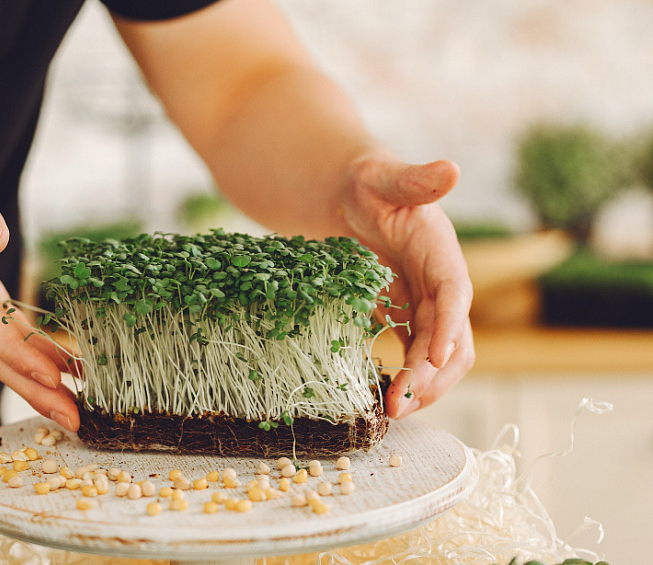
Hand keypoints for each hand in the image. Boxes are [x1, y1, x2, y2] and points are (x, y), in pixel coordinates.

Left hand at [333, 150, 474, 417]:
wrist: (351, 196)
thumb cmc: (368, 183)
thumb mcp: (384, 177)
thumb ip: (414, 179)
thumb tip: (452, 168)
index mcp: (442, 252)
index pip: (455, 294)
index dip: (449, 327)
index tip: (435, 357)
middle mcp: (442, 284)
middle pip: (454, 338)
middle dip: (433, 374)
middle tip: (401, 403)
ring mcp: (426, 305)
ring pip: (438, 357)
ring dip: (421, 386)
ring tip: (391, 412)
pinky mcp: (407, 318)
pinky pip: (413, 356)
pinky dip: (403, 379)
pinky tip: (380, 400)